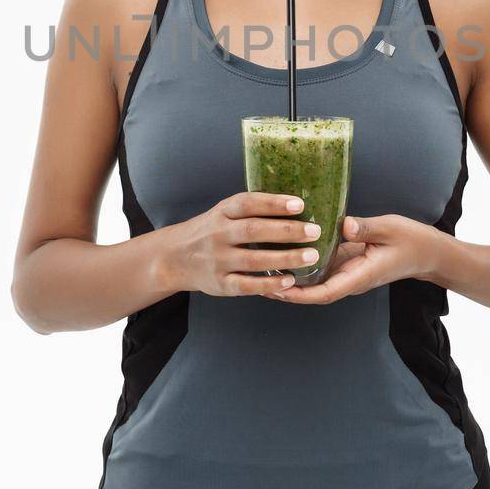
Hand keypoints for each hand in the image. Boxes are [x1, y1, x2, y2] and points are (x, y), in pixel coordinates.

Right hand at [162, 192, 324, 296]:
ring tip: (312, 256)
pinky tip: (289, 281)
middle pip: (254, 230)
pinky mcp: (220, 284)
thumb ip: (251, 210)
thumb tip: (295, 203)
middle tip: (314, 231)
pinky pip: (247, 285)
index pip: (247, 203)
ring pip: (254, 259)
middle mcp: (218, 235)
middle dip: (287, 231)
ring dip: (285, 258)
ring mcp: (218, 260)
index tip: (299, 204)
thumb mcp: (223, 213)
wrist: (174, 258)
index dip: (273, 203)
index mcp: (222, 212)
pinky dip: (269, 284)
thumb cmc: (210, 231)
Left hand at [272, 214, 438, 304]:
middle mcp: (350, 279)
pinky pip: (321, 269)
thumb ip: (365, 228)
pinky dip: (302, 266)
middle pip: (314, 292)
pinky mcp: (347, 263)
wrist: (426, 251)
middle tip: (257, 281)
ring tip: (263, 269)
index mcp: (360, 275)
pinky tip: (284, 254)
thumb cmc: (410, 240)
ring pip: (315, 282)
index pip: (326, 293)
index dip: (300, 295)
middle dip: (287, 290)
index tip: (279, 291)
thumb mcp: (389, 229)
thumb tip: (342, 224)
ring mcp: (348, 273)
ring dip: (291, 280)